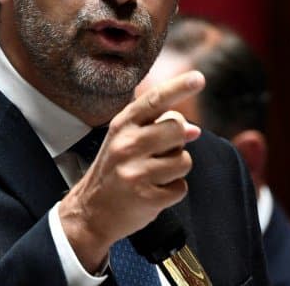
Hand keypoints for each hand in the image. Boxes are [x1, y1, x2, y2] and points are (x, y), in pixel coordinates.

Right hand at [58, 71, 203, 271]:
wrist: (91, 212)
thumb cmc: (115, 170)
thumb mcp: (126, 139)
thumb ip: (157, 127)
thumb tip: (194, 130)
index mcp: (122, 125)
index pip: (155, 100)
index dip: (178, 87)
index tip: (198, 78)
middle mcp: (126, 145)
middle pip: (177, 129)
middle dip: (178, 142)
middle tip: (160, 154)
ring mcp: (135, 172)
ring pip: (183, 160)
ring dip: (176, 169)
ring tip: (154, 175)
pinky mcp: (146, 198)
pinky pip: (180, 188)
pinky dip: (173, 191)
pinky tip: (153, 192)